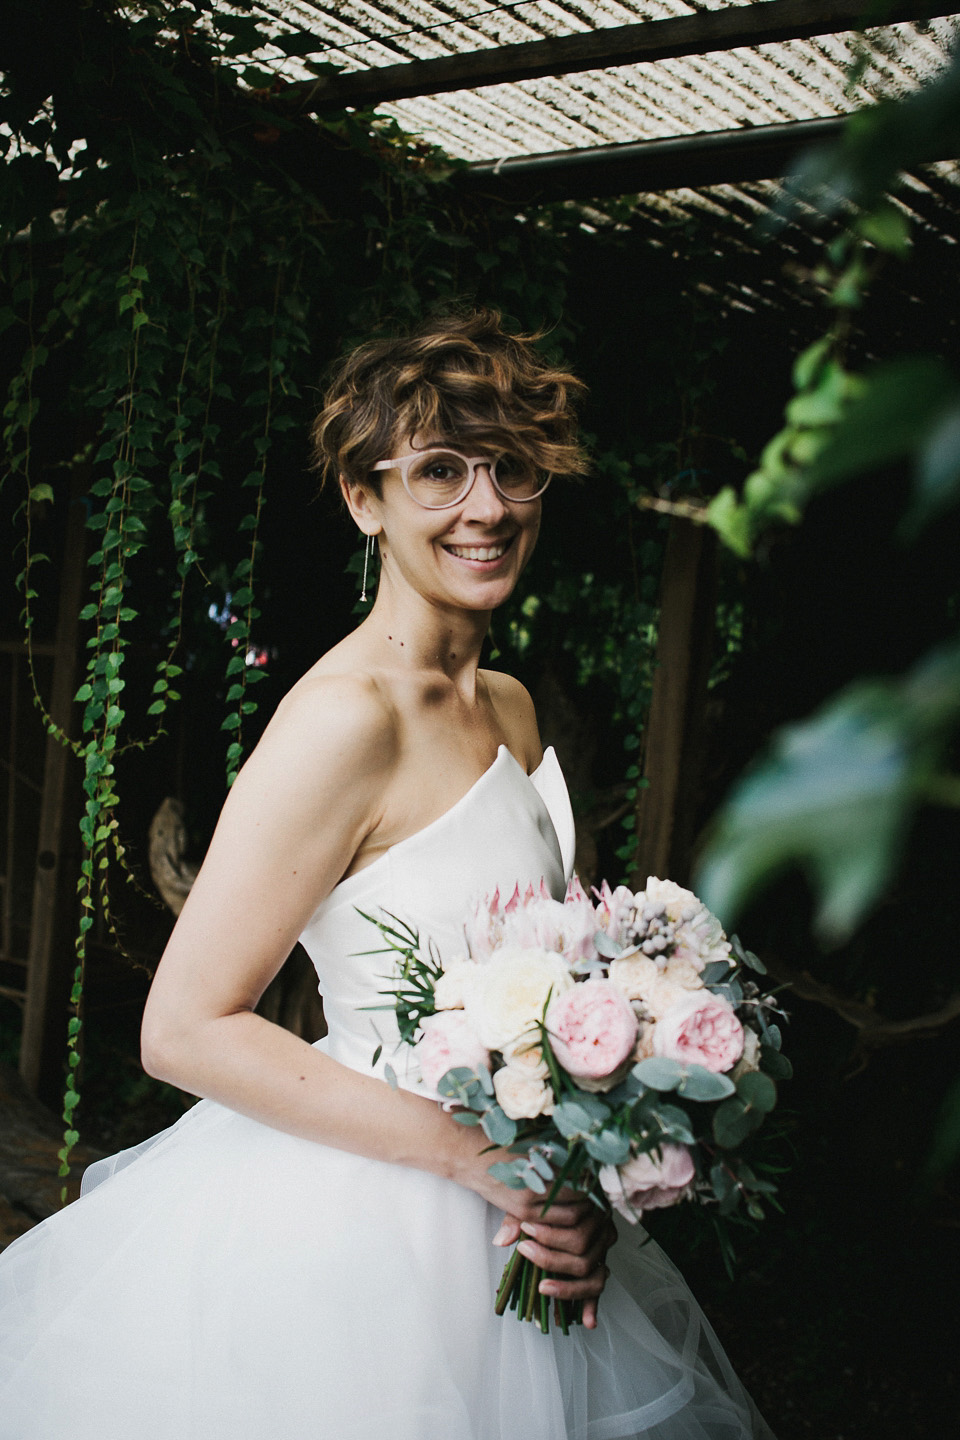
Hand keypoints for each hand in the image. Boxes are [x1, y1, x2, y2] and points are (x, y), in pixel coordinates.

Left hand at [492, 1202, 617, 1329]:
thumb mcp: (532, 1200)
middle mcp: (603, 1230)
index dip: (550, 1234)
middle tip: (525, 1251)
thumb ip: (517, 1218)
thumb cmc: (545, 1196)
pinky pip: (599, 1289)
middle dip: (552, 1258)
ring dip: (568, 1288)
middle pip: (583, 1255)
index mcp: (591, 1210)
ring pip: (594, 1278)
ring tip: (542, 1289)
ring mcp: (604, 1250)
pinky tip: (587, 1321)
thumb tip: (502, 1240)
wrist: (560, 1187)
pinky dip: (593, 1306)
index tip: (526, 1231)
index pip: (576, 1229)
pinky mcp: (601, 1267)